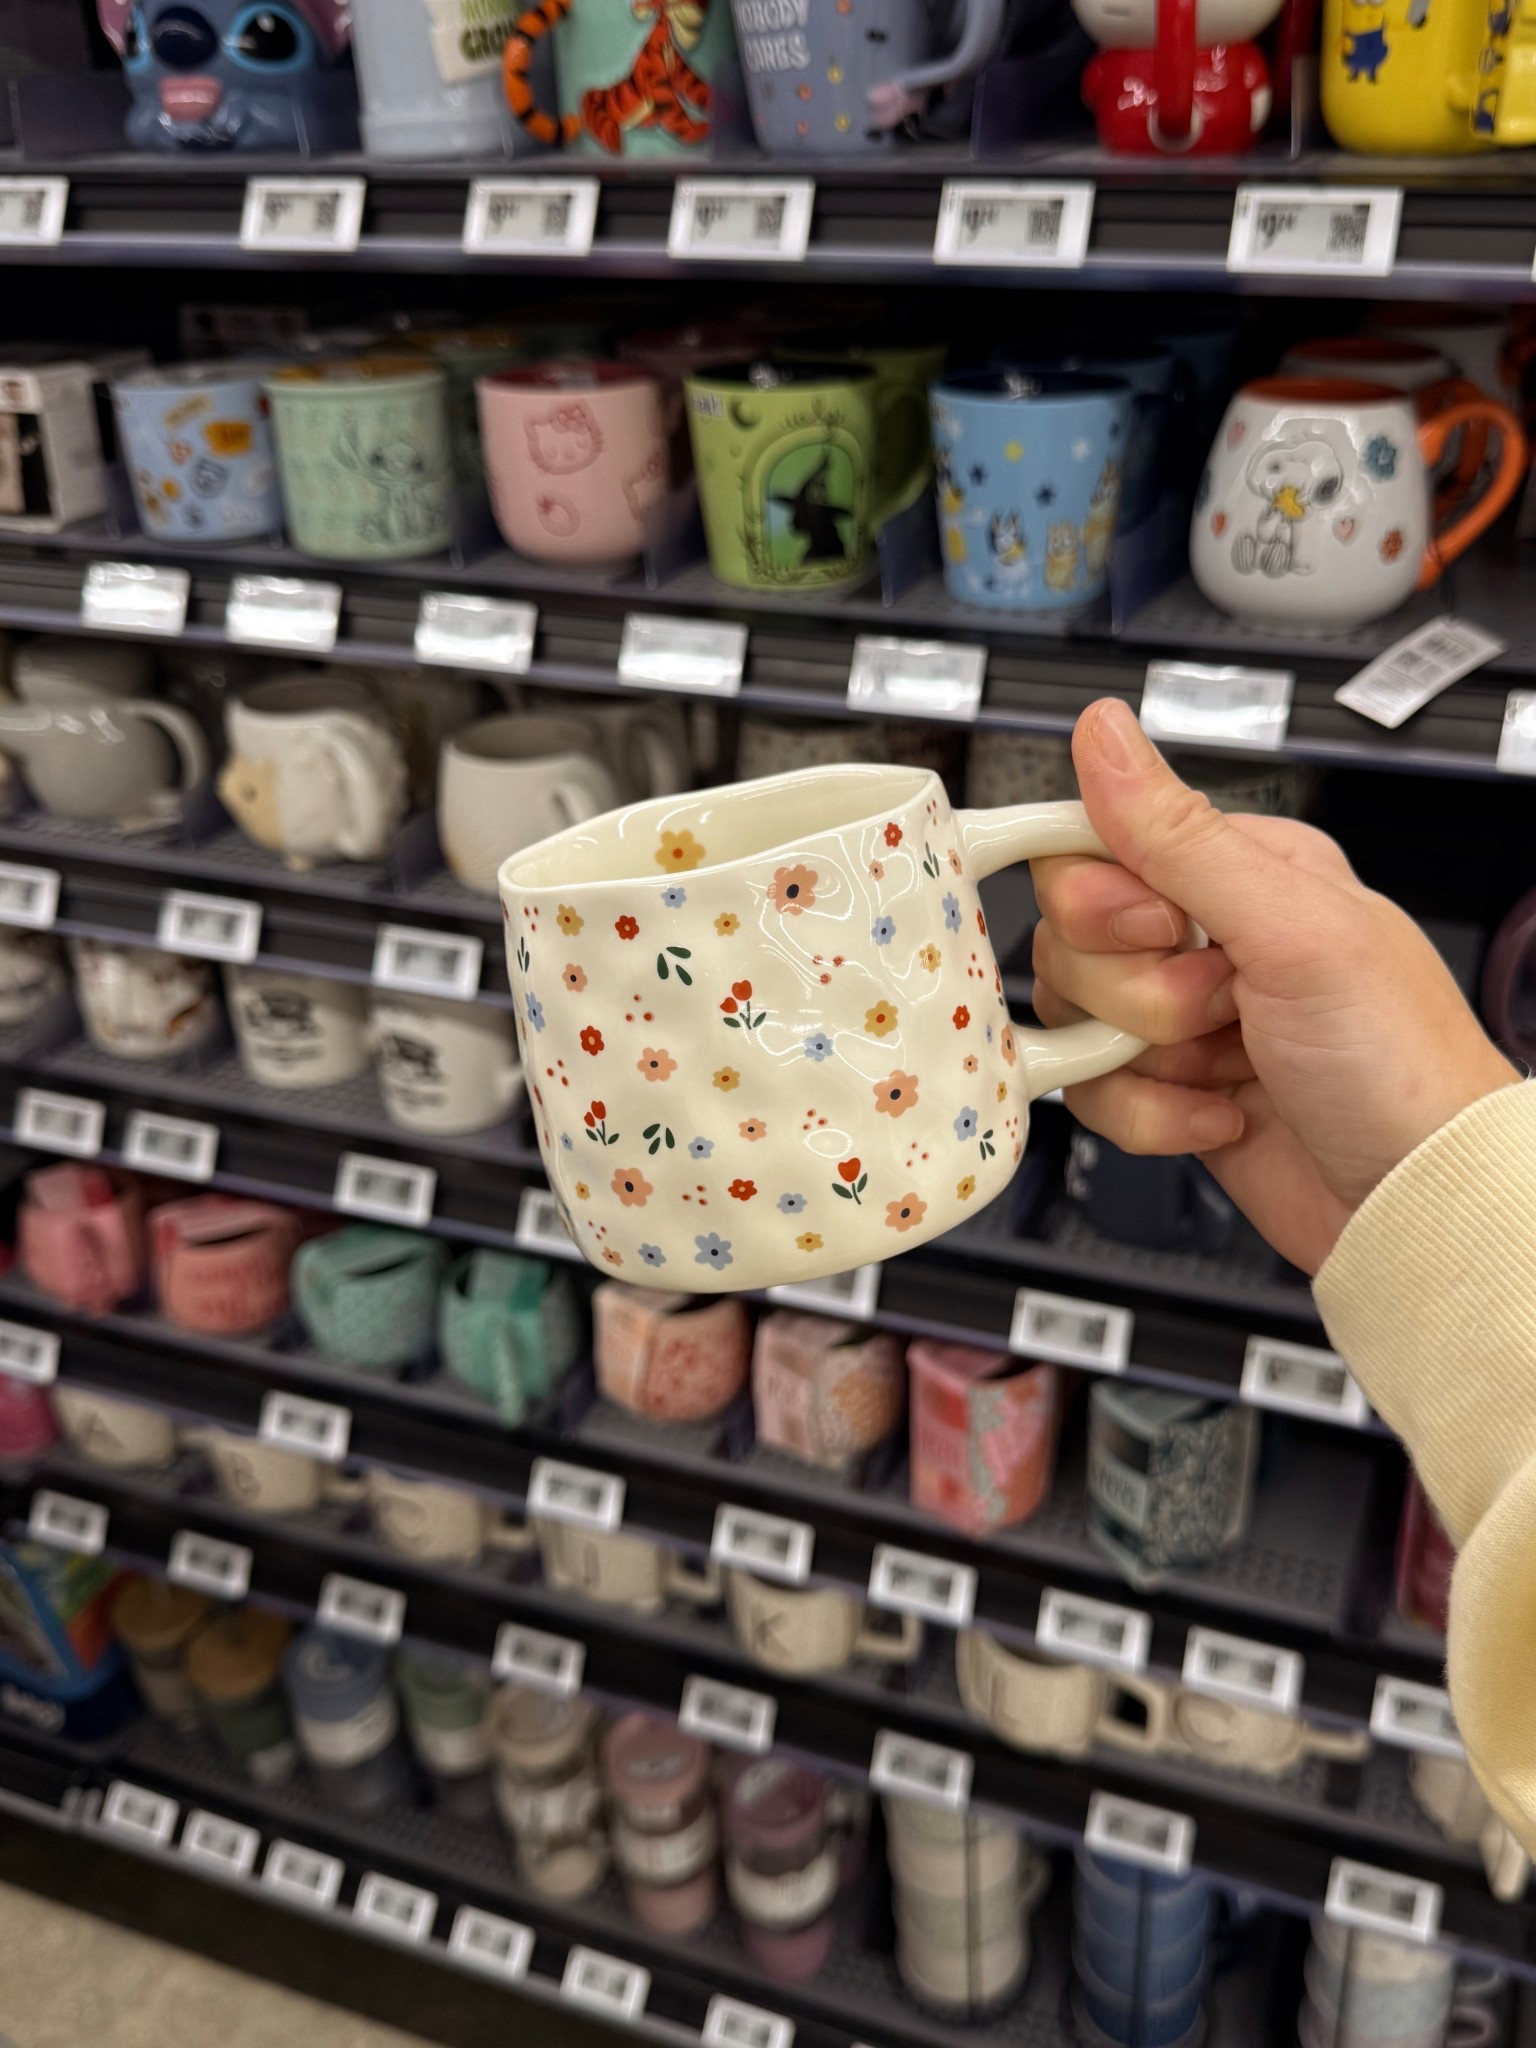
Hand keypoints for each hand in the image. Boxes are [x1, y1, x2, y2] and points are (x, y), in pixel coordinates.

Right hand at [1030, 699, 1517, 1273]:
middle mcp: (1207, 937)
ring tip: (1228, 1064)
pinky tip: (1220, 1113)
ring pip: (1077, 1021)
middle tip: (1218, 1007)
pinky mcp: (1168, 1091)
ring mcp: (1184, 1019)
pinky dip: (1151, 1115)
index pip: (1098, 846)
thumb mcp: (1293, 927)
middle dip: (1138, 992)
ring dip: (1147, 1058)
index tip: (1152, 929)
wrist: (1418, 1201)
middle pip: (1075, 941)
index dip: (1101, 898)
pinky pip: (1095, 1096)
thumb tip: (1104, 732)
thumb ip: (1181, 835)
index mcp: (1242, 869)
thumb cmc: (1398, 1061)